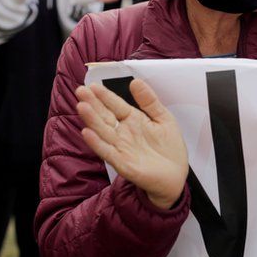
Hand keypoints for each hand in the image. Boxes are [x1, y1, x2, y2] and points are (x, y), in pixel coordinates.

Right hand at [75, 80, 188, 209]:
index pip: (115, 105)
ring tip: (82, 107)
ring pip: (103, 131)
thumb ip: (149, 101)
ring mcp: (121, 147)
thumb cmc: (169, 148)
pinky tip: (87, 133)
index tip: (93, 85)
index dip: (105, 95)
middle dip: (92, 104)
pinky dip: (97, 143)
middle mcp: (123, 133)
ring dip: (92, 120)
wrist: (176, 175)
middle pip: (104, 116)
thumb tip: (136, 81)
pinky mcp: (122, 163)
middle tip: (81, 91)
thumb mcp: (163, 118)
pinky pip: (107, 152)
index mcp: (133, 120)